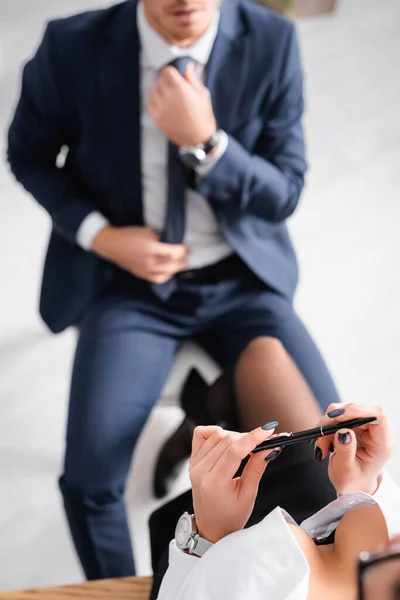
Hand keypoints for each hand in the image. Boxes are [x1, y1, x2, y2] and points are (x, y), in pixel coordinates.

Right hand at [92, 225, 187, 282]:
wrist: (111, 244)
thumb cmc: (129, 234)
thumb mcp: (147, 231)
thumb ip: (159, 240)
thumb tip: (168, 245)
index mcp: (151, 249)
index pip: (173, 253)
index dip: (183, 251)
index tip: (187, 248)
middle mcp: (149, 262)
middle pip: (172, 265)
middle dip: (182, 261)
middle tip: (186, 257)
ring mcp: (145, 270)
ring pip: (166, 274)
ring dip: (175, 270)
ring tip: (178, 264)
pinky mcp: (141, 275)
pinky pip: (157, 279)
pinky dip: (165, 276)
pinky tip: (168, 271)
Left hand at [147, 62, 216, 146]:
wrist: (199, 139)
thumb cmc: (203, 117)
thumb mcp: (203, 95)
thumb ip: (193, 79)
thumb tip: (188, 66)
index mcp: (181, 89)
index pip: (167, 71)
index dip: (170, 72)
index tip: (173, 75)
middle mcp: (170, 97)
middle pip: (159, 80)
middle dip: (165, 81)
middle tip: (171, 87)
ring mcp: (162, 108)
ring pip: (153, 92)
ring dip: (159, 92)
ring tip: (168, 98)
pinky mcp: (157, 119)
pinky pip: (149, 105)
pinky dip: (153, 103)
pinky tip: (162, 106)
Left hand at [189, 423, 279, 543]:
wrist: (211, 527)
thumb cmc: (230, 517)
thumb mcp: (248, 495)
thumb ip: (257, 468)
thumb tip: (270, 447)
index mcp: (214, 483)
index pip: (234, 451)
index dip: (252, 438)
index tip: (268, 430)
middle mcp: (200, 471)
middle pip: (226, 440)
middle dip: (248, 437)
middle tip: (264, 441)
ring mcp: (194, 464)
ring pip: (216, 435)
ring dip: (235, 435)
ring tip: (247, 447)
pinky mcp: (193, 460)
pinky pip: (201, 435)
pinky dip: (215, 432)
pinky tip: (227, 441)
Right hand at [315, 403, 393, 495]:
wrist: (351, 484)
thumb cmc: (353, 481)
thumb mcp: (346, 471)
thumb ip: (345, 451)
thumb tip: (343, 431)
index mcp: (382, 443)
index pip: (378, 415)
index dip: (358, 410)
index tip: (337, 418)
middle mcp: (375, 431)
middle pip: (356, 410)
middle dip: (334, 420)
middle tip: (320, 436)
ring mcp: (364, 426)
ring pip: (343, 411)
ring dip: (327, 425)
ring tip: (321, 445)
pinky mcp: (353, 424)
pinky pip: (337, 417)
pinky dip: (326, 428)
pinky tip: (323, 443)